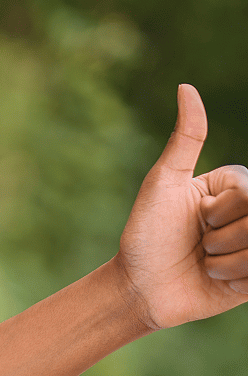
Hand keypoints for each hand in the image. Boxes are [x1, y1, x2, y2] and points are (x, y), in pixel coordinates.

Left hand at [115, 83, 247, 329]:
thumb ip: (185, 139)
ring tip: (204, 262)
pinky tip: (216, 279)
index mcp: (234, 186)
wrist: (138, 288)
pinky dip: (233, 277)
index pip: (247, 192)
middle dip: (220, 236)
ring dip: (223, 261)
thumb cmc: (145, 235)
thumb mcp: (162, 184)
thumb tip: (186, 87)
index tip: (195, 217)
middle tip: (198, 243)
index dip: (217, 211)